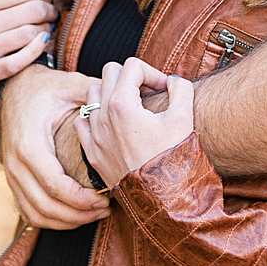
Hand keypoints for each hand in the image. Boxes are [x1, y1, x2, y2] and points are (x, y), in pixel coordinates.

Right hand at [0, 65, 109, 228]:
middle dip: (79, 215)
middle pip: (46, 206)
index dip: (82, 200)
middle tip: (105, 209)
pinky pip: (28, 212)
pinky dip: (51, 220)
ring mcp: (10, 174)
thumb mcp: (70, 85)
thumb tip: (127, 102)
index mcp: (30, 144)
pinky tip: (75, 215)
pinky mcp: (12, 180)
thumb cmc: (45, 88)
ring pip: (36, 214)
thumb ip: (96, 94)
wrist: (13, 88)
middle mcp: (15, 163)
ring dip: (66, 221)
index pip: (55, 186)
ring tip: (94, 214)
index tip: (105, 200)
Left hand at [78, 58, 193, 186]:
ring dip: (111, 92)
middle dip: (130, 77)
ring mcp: (94, 135)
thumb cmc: (173, 159)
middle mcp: (102, 116)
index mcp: (122, 104)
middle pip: (110, 72)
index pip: (132, 66)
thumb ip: (181, 88)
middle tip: (148, 93)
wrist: (162, 199)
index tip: (165, 89)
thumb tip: (173, 81)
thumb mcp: (184, 118)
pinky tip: (113, 124)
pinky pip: (82, 121)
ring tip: (132, 106)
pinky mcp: (92, 152)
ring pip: (92, 93)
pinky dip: (95, 116)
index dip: (153, 72)